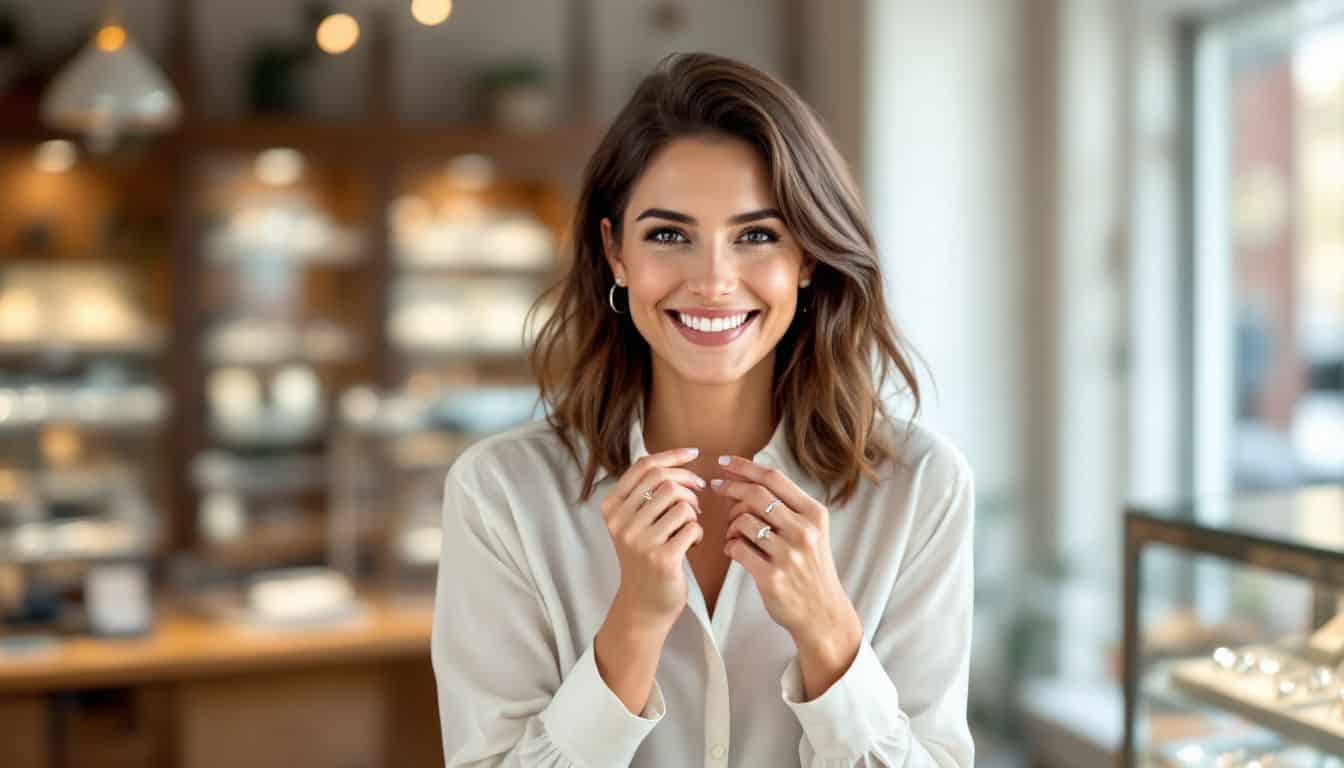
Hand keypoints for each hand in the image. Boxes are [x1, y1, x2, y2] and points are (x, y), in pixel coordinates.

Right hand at [599, 447, 706, 631]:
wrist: (643, 604)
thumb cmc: (645, 557)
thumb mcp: (634, 522)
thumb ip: (646, 492)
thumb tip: (679, 459)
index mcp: (611, 508)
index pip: (644, 467)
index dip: (672, 456)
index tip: (694, 454)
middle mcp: (621, 522)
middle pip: (664, 481)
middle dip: (688, 485)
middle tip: (697, 499)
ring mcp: (639, 540)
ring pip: (681, 503)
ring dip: (694, 512)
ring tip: (690, 527)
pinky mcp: (661, 557)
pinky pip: (692, 527)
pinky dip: (699, 533)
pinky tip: (692, 545)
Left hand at [710, 456, 860, 654]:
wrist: (822, 612)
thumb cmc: (810, 567)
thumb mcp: (812, 531)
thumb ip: (788, 506)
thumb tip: (748, 478)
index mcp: (814, 514)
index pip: (774, 479)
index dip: (744, 467)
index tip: (723, 462)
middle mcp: (803, 531)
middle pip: (756, 494)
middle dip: (730, 488)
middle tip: (716, 489)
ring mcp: (788, 555)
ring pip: (743, 521)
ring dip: (730, 524)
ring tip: (733, 533)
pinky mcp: (772, 577)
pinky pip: (736, 548)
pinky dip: (729, 546)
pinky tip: (733, 550)